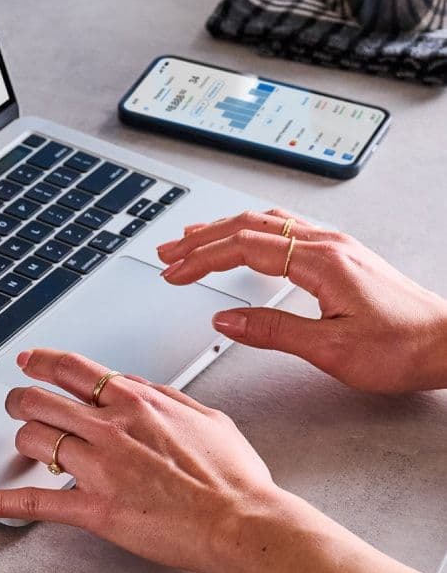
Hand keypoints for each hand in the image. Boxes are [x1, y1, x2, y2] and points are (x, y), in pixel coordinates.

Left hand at [0, 349, 286, 572]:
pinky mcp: (94, 508)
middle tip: (15, 405)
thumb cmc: (233, 476)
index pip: (71, 368)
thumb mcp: (206, 415)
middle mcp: (110, 427)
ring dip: (22, 442)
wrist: (242, 519)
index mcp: (136, 401)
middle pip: (39, 399)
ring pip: (33, 439)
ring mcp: (98, 467)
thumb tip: (139, 387)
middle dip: (20, 400)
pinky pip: (34, 502)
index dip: (40, 362)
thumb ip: (166, 397)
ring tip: (23, 446)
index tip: (27, 361)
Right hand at [156, 209, 446, 393]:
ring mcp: (336, 245)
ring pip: (266, 222)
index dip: (202, 259)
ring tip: (192, 240)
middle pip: (248, 226)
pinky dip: (251, 231)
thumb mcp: (330, 350)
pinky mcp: (342, 255)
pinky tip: (243, 238)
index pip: (243, 248)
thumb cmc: (403, 348)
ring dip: (223, 230)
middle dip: (201, 239)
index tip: (174, 272)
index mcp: (320, 261)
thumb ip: (272, 331)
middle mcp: (327, 244)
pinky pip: (286, 228)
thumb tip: (226, 322)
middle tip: (168, 253)